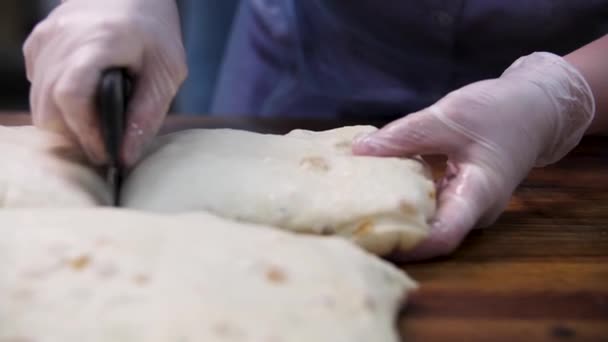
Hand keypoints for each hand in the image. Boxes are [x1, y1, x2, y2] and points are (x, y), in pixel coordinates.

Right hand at [23, 0, 186, 165]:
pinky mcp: (39, 41)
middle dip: (75, 134)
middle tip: (103, 145)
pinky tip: (84, 100)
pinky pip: (37, 85)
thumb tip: (125, 158)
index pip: (71, 95)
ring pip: (38, 100)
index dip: (85, 132)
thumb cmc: (155, 31)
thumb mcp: (166, 73)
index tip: (105, 153)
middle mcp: (63, 38)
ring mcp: (46, 38)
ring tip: (96, 127)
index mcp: (98, 42)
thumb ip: (146, 115)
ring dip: (65, 122)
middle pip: (48, 106)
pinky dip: (55, 102)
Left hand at [353, 52, 594, 259]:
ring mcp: (465, 205)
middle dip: (393, 232)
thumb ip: (403, 135)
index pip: (443, 236)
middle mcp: (472, 210)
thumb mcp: (449, 116)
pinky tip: (375, 191)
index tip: (371, 238)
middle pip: (430, 235)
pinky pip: (428, 206)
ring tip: (355, 212)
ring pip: (427, 222)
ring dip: (395, 217)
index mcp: (478, 196)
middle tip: (352, 226)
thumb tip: (358, 151)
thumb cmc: (500, 110)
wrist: (534, 108)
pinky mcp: (457, 196)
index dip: (409, 244)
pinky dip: (404, 200)